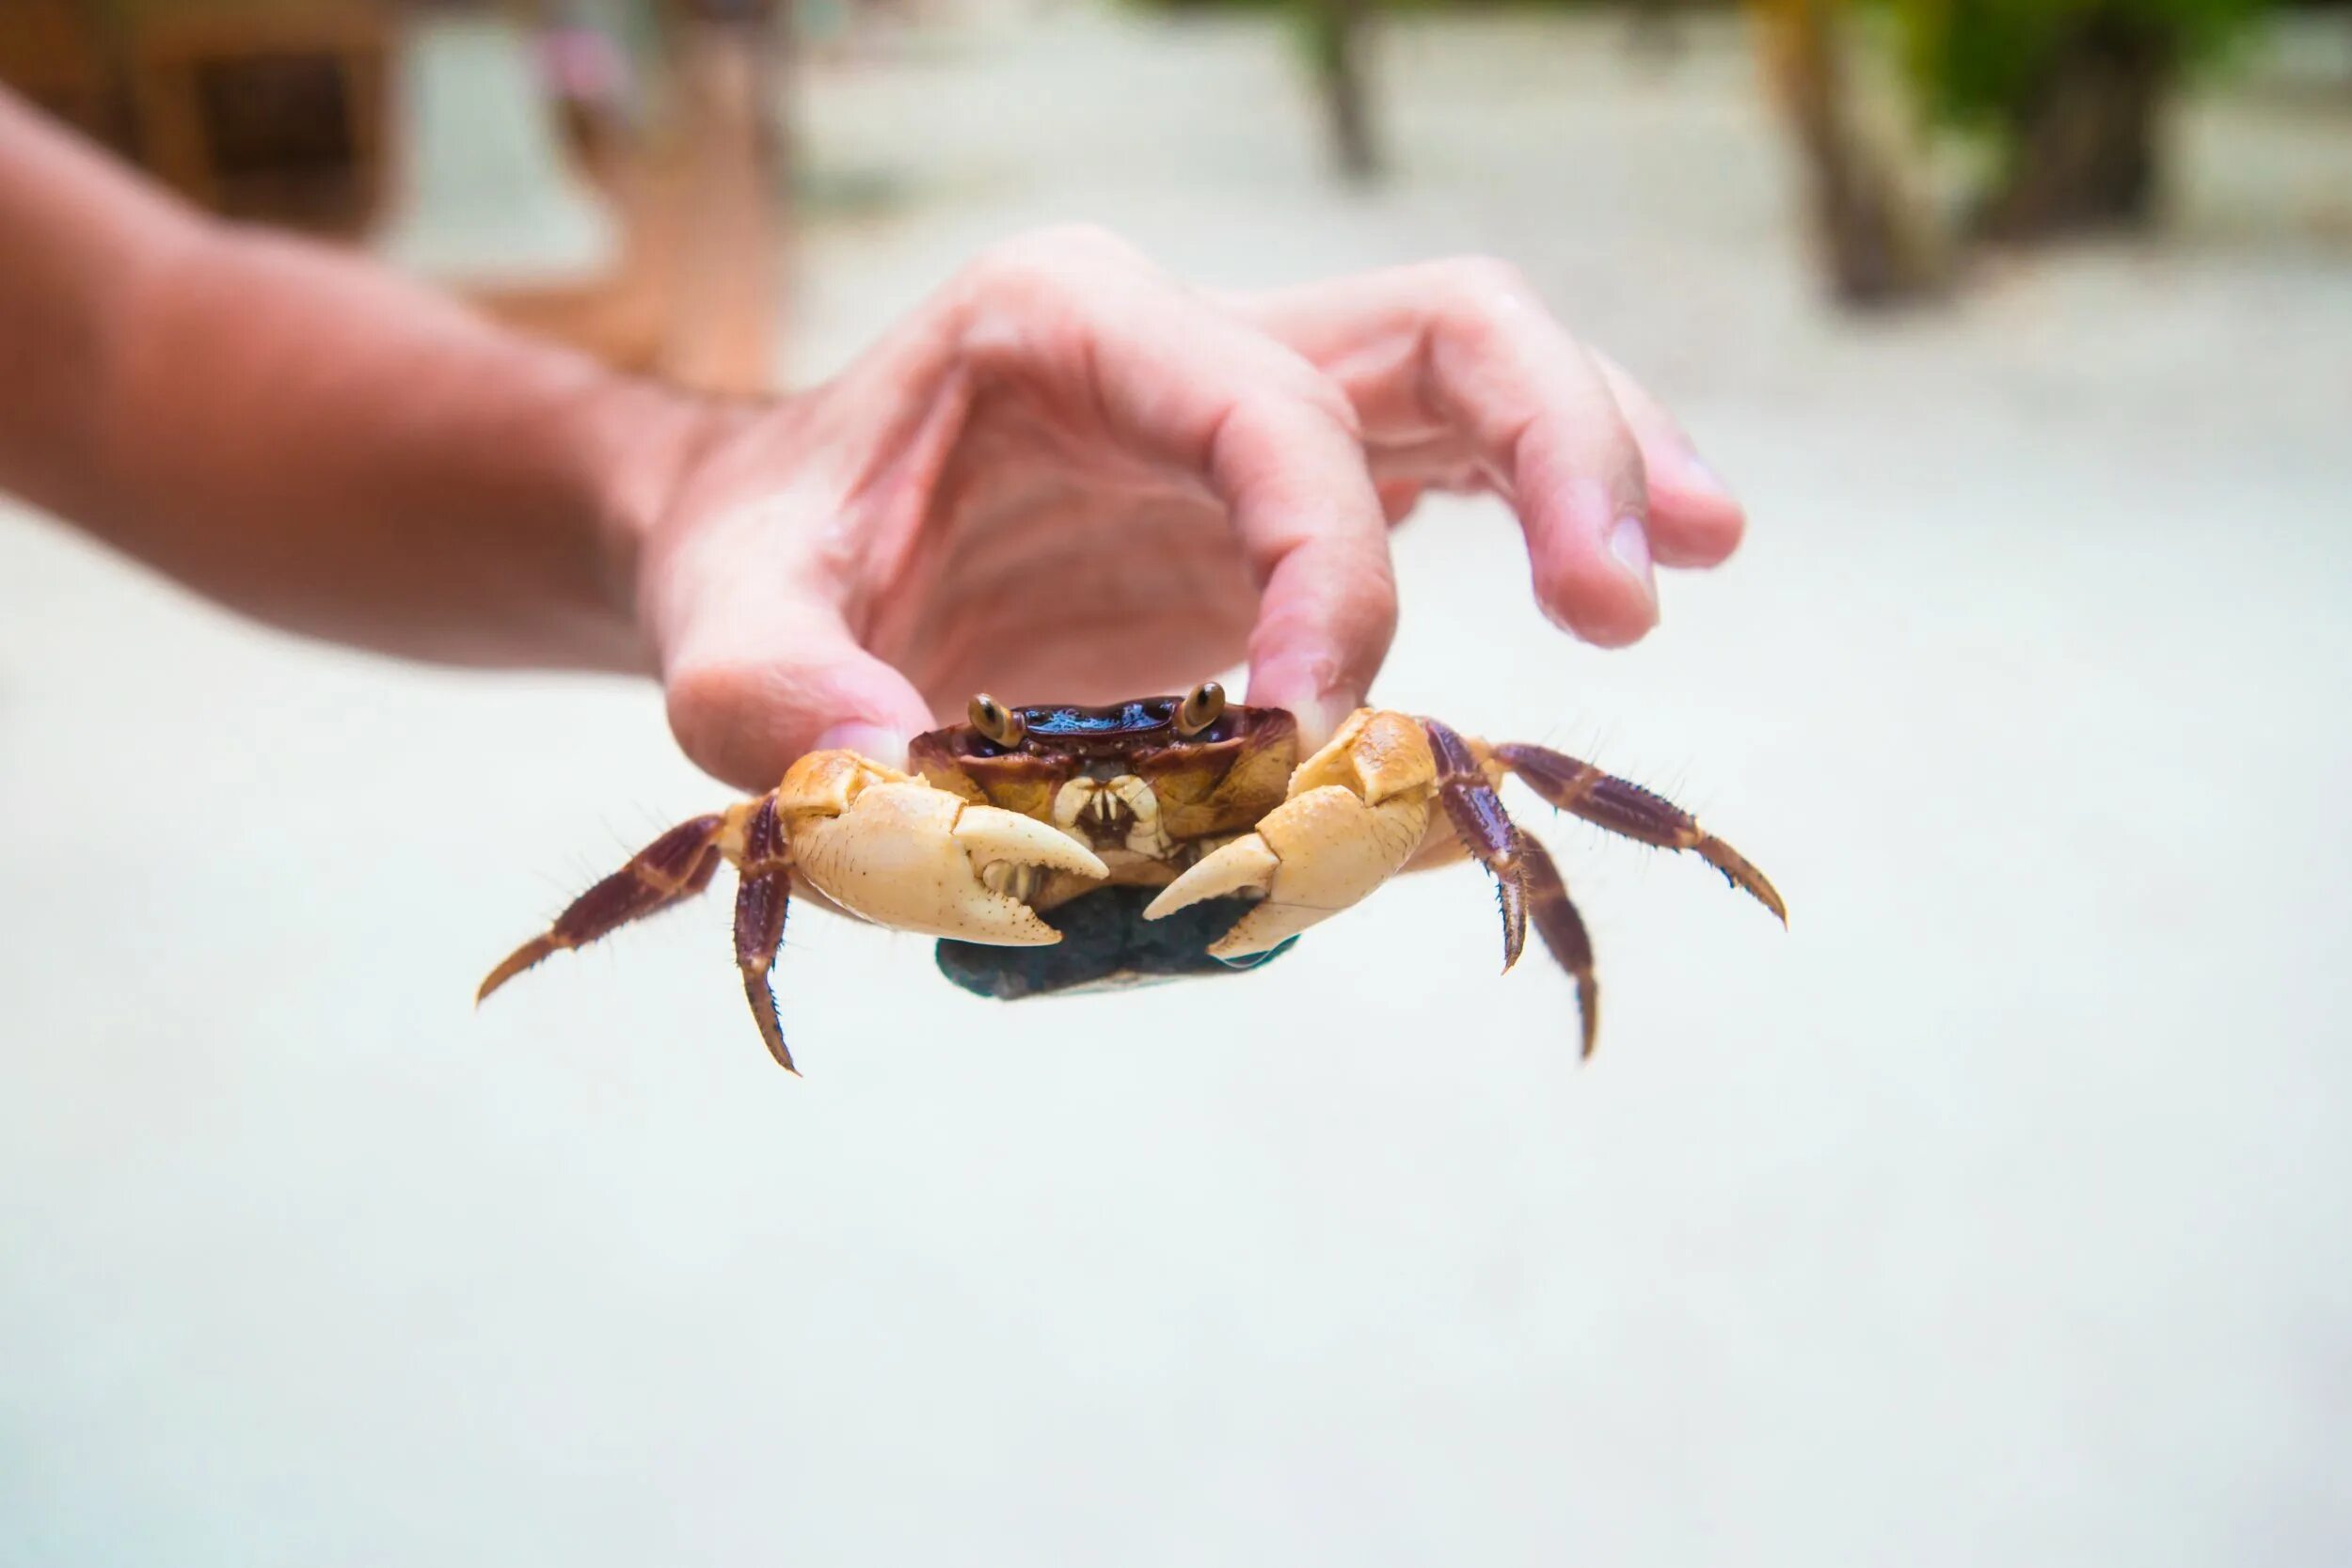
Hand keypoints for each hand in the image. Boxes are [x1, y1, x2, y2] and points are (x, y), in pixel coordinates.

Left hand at [634, 227, 1744, 792]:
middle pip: (1439, 328)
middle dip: (1554, 449)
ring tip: (1689, 567)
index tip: (1316, 736)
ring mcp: (1250, 405)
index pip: (1265, 414)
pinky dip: (1548, 517)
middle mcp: (1183, 338)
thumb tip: (900, 776)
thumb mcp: (719, 625)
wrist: (779, 549)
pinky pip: (1450, 475)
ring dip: (1600, 461)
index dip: (1329, 571)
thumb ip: (771, 696)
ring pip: (1480, 370)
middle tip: (1622, 602)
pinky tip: (1622, 596)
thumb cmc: (763, 565)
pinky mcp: (1283, 491)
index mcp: (1064, 321)